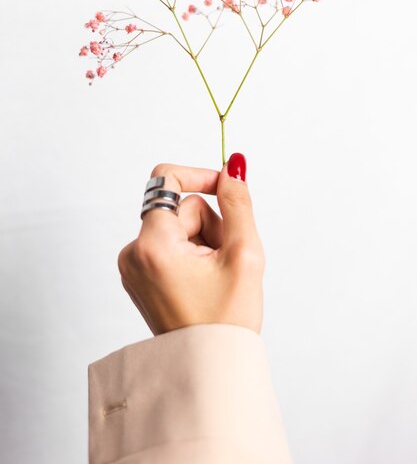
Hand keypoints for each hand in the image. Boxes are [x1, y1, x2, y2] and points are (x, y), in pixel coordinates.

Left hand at [117, 153, 264, 334]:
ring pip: (178, 227)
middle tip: (226, 260)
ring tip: (215, 276)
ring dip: (204, 241)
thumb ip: (238, 203)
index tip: (224, 188)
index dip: (199, 176)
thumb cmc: (226, 321)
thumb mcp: (244, 254)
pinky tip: (203, 281)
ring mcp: (134, 266)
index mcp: (153, 245)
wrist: (209, 368)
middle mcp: (134, 253)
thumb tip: (232, 164)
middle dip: (210, 224)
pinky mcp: (140, 275)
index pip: (167, 180)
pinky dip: (191, 254)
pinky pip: (169, 245)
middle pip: (180, 207)